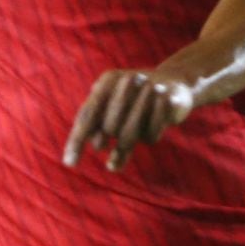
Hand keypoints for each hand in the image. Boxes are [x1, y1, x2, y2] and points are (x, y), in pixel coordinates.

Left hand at [63, 69, 196, 170]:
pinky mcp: (168, 101)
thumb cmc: (137, 101)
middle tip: (116, 133)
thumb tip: (107, 165)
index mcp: (108, 80)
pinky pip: (150, 137)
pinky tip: (155, 125)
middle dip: (112, 137)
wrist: (174, 84)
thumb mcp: (115, 114)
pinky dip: (151, 136)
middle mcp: (128, 81)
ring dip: (130, 141)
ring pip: (129, 136)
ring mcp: (149, 90)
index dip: (77, 140)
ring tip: (135, 129)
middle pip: (110, 129)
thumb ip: (103, 134)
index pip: (87, 116)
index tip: (70, 163)